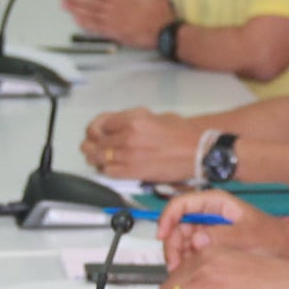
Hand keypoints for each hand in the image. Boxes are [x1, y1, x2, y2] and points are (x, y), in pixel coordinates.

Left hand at [59, 0, 174, 48]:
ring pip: (89, 15)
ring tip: (64, 6)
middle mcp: (113, 9)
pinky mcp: (115, 34)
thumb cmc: (160, 12)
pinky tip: (77, 21)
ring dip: (75, 10)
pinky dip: (85, 24)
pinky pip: (96, 28)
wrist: (164, 32)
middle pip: (90, 3)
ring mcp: (112, 22)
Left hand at [81, 106, 199, 179]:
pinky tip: (108, 168)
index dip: (95, 128)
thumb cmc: (183, 135)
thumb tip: (119, 126)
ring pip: (98, 157)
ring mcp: (129, 155)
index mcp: (133, 120)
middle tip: (91, 145)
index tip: (95, 132)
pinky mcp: (134, 172)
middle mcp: (128, 136)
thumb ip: (134, 120)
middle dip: (91, 144)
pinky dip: (105, 170)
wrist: (198, 151)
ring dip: (94, 158)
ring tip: (95, 158)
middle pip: (95, 141)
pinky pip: (109, 172)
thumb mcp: (155, 116)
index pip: (100, 123)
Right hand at [158, 189, 288, 268]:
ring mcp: (208, 229)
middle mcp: (209, 214)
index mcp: (216, 203)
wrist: (286, 249)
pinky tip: (192, 273)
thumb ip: (223, 236)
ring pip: (181, 241)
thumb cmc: (273, 237)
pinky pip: (191, 251)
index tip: (161, 234)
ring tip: (184, 272)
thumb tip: (197, 240)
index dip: (167, 218)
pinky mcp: (211, 244)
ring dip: (178, 256)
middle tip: (175, 264)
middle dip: (172, 244)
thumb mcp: (249, 236)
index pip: (181, 204)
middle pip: (177, 225)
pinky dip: (188, 262)